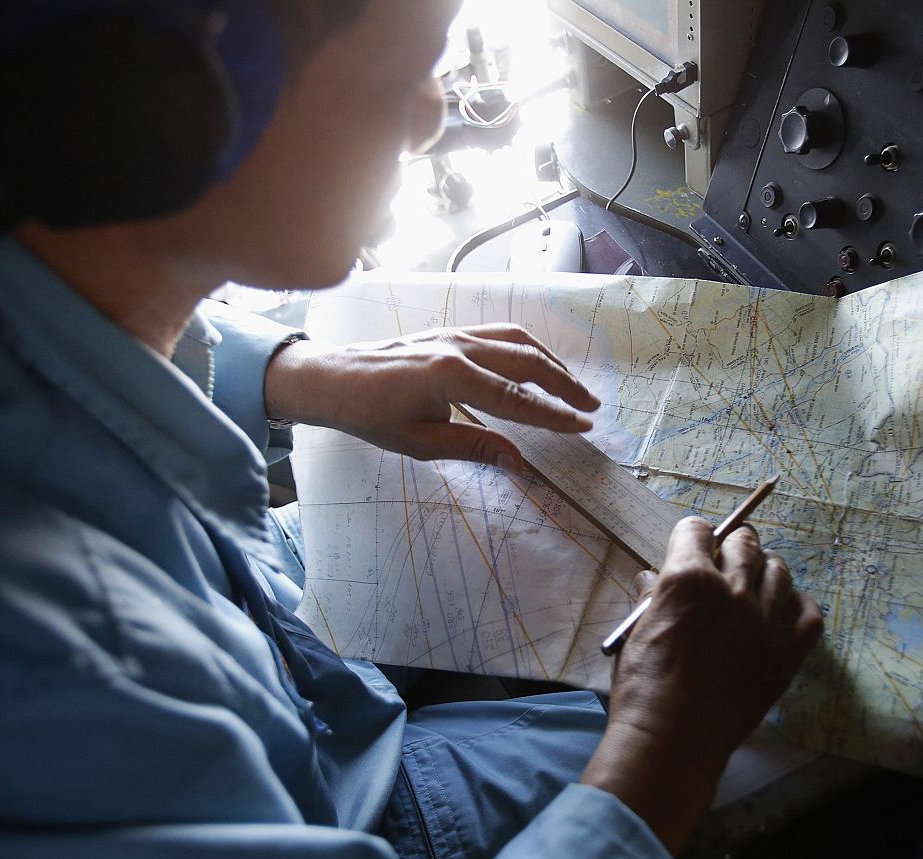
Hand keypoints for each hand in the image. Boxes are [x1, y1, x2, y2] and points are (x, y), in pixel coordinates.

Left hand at [263, 324, 600, 467]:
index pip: (517, 399)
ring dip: (550, 362)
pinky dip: (526, 348)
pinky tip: (535, 363)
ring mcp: (455, 334)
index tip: (583, 427)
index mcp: (451, 376)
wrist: (332, 378)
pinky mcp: (449, 332)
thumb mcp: (422, 442)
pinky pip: (499, 334)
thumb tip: (519, 462)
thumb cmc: (370, 414)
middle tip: (591, 408)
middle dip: (563, 385)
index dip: (553, 416)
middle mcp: (459, 347)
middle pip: (527, 362)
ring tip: (571, 386)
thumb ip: (475, 447)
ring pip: (517, 340)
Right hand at [582, 517, 824, 851]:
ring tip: (754, 584)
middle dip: (733, 545)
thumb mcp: (634, 634)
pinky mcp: (787, 653)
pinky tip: (781, 613)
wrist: (672, 741)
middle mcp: (730, 590)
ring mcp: (764, 621)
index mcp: (687, 579)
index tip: (691, 547)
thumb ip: (650, 598)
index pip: (696, 530)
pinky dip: (797, 605)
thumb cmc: (643, 689)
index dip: (691, 537)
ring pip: (779, 570)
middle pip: (745, 543)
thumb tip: (652, 579)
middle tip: (727, 561)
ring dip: (765, 570)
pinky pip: (808, 613)